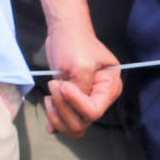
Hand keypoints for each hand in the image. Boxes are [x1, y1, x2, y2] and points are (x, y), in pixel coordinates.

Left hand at [42, 22, 121, 137]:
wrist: (65, 33)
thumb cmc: (75, 43)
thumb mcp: (81, 64)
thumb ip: (81, 87)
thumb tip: (71, 103)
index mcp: (110, 88)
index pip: (94, 111)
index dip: (75, 102)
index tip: (63, 84)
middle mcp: (101, 98)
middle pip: (84, 122)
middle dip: (64, 108)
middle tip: (54, 86)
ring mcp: (87, 102)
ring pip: (75, 126)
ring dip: (58, 115)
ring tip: (50, 97)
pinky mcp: (74, 102)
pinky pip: (68, 123)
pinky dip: (57, 123)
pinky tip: (49, 124)